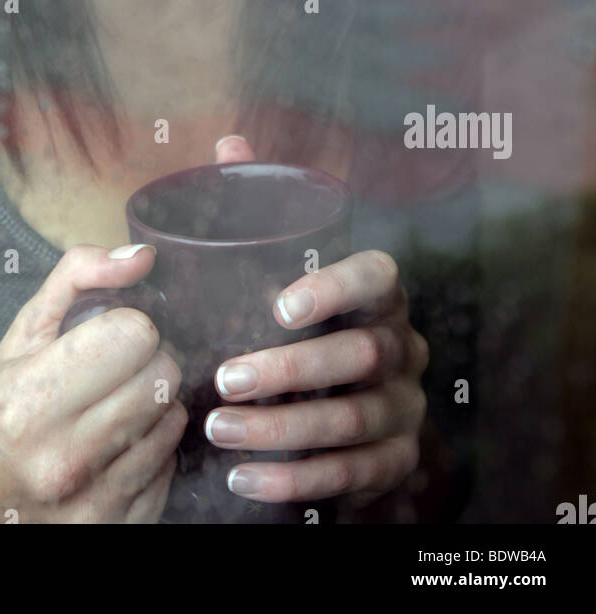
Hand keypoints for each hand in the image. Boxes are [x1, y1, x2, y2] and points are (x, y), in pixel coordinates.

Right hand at [0, 243, 186, 522]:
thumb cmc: (4, 397)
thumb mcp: (26, 327)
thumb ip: (81, 274)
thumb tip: (145, 257)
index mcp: (32, 397)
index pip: (134, 335)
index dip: (130, 325)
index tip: (111, 335)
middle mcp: (60, 457)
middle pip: (161, 377)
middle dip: (151, 360)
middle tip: (122, 367)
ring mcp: (88, 502)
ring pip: (172, 422)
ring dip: (158, 404)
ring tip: (121, 402)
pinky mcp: (110, 530)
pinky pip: (168, 470)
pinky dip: (155, 449)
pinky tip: (123, 442)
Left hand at [208, 137, 428, 510]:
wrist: (345, 396)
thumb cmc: (301, 316)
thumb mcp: (284, 261)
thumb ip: (260, 204)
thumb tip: (230, 146)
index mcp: (380, 292)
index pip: (377, 276)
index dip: (335, 288)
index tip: (280, 304)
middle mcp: (403, 346)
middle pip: (361, 356)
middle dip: (291, 371)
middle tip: (225, 379)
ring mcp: (405, 406)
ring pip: (353, 421)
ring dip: (284, 431)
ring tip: (221, 428)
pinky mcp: (394, 459)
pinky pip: (352, 476)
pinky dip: (297, 480)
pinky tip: (245, 476)